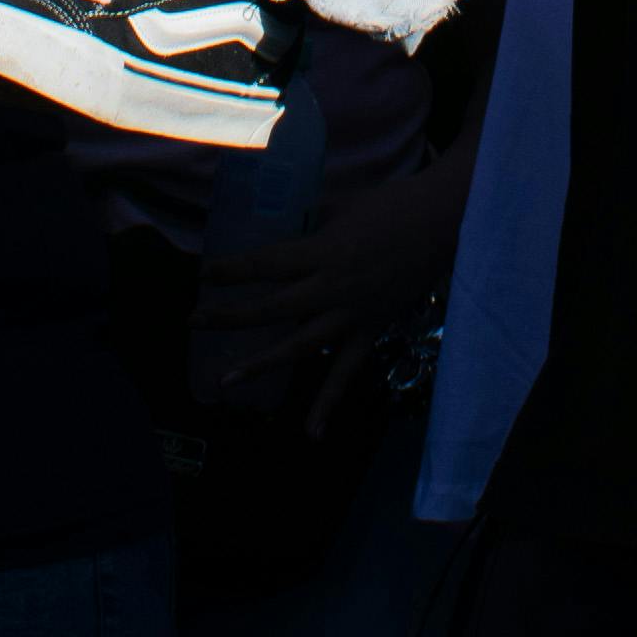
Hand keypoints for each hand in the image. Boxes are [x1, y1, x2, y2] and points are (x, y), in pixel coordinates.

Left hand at [191, 162, 464, 436]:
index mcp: (323, 252)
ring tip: (226, 380)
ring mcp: (351, 315)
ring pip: (298, 346)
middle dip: (230, 316)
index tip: (206, 274)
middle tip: (194, 321)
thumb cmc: (394, 204)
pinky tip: (311, 432)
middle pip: (272, 308)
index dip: (234, 270)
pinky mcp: (370, 331)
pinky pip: (345, 372)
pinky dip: (328, 403)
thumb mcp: (346, 206)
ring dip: (260, 364)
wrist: (442, 224)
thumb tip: (297, 228)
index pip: (267, 264)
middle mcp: (331, 288)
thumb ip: (317, 225)